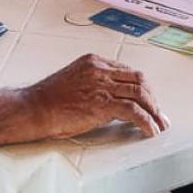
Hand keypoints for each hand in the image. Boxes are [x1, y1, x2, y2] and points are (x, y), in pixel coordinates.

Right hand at [25, 54, 168, 138]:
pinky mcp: (102, 104)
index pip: (128, 71)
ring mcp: (102, 85)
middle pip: (139, 80)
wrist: (33, 108)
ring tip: (159, 125)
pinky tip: (149, 131)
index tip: (149, 102)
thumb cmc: (48, 99)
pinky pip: (133, 111)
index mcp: (94, 62)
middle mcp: (100, 70)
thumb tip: (112, 100)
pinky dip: (146, 122)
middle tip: (159, 115)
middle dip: (153, 99)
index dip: (143, 88)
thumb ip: (94, 83)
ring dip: (154, 112)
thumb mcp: (74, 80)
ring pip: (140, 94)